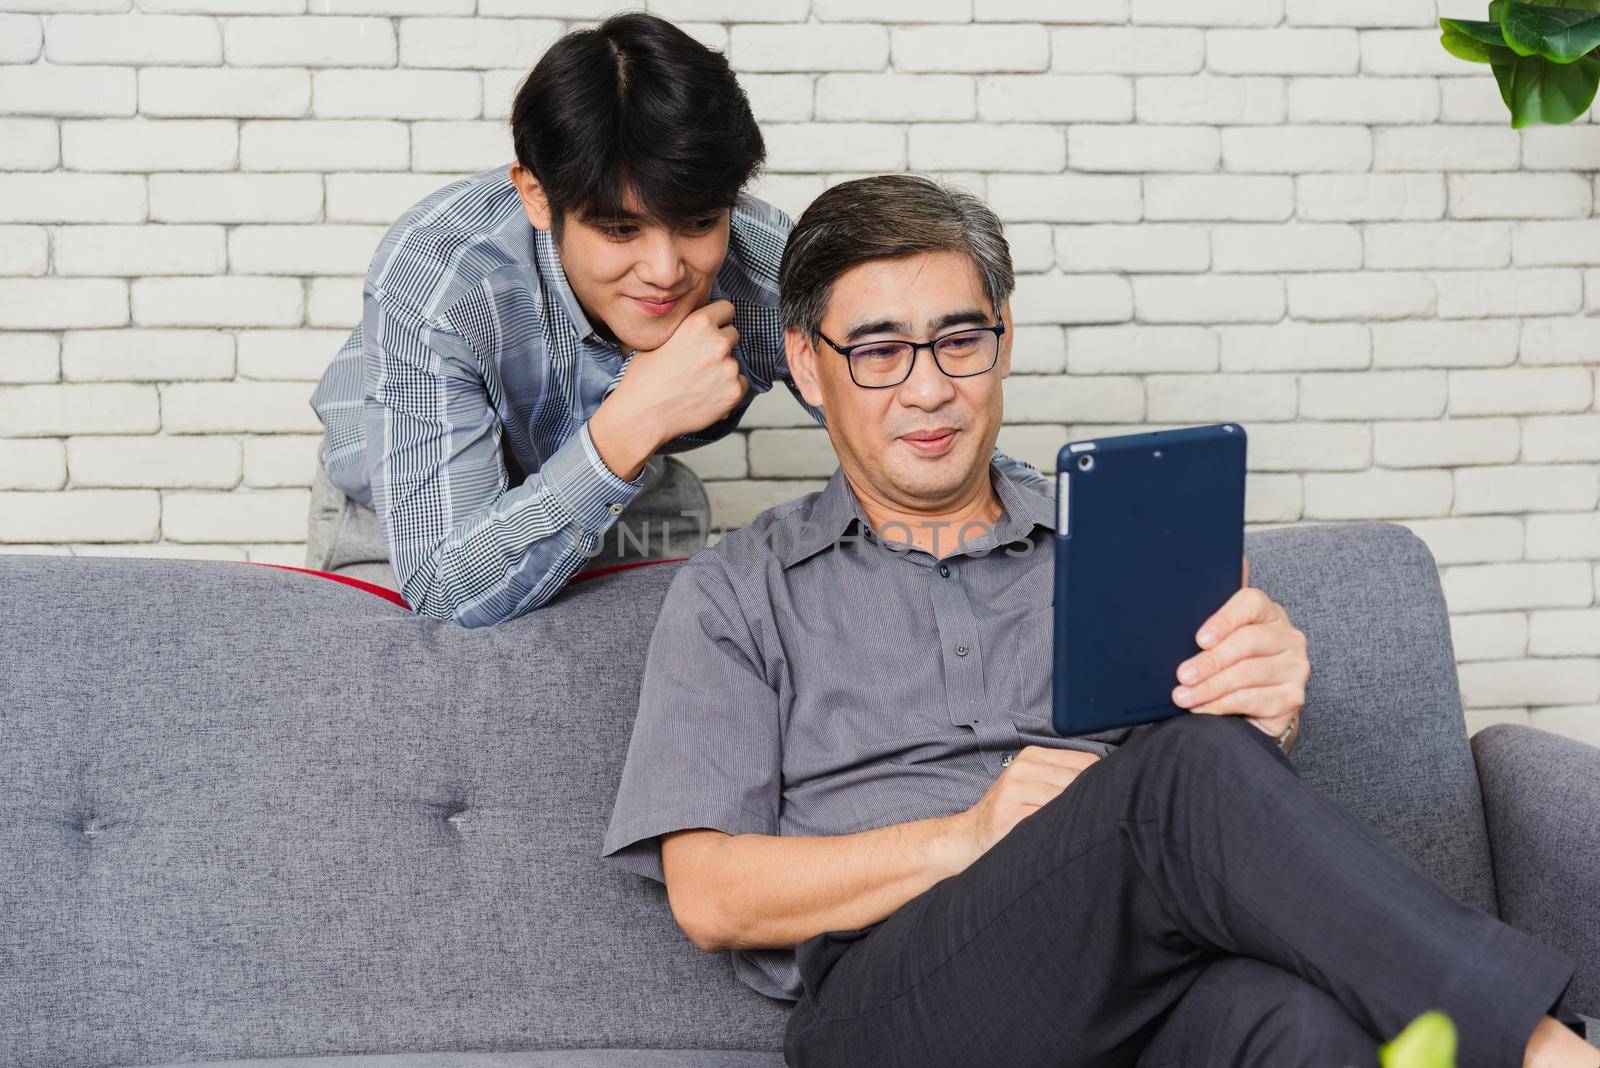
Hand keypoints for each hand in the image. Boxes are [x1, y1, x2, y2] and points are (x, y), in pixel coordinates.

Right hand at [617, 299, 748, 443]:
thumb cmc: (645, 377)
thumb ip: (687, 328)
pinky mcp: (734, 391)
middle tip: (700, 360)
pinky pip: (741, 383)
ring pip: (735, 361)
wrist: (644, 415)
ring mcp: (729, 368)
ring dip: (724, 368)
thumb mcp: (660, 339)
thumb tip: (703, 323)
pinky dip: (729, 388)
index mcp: (698, 323)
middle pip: (733, 334)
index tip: (711, 330)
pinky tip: (708, 394)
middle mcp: (718, 342)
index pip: (727, 309)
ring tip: (699, 381)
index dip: (717, 319)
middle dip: (721, 344)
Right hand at [952, 746, 1100, 868]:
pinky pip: (1049, 817)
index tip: (1111, 798)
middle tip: (1101, 818)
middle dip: (1094, 800)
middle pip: (1080, 780)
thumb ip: (1061, 779)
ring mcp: (1016, 787)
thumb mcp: (1031, 785)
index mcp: (1032, 755)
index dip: (1104, 782)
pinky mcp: (1011, 811)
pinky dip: (1061, 828)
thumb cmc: (1007, 813)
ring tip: (1079, 829)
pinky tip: (1060, 836)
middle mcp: (1024, 766)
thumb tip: (1110, 785)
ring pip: (1068, 799)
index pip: (1085, 761)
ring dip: (1079, 816)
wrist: (969, 836)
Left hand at [1172, 556, 1308, 746]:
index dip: (1224, 619)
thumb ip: (1211, 609)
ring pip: (1248, 674)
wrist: (1250, 707)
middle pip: (1247, 642)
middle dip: (1210, 661)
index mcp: (1268, 613)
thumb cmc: (1227, 663)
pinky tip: (1201, 708)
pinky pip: (1253, 699)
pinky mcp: (1293, 696)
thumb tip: (1223, 566)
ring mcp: (1295, 667)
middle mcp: (1288, 636)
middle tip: (1182, 675)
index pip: (1251, 603)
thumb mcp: (1217, 636)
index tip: (1199, 639)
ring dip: (1210, 687)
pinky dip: (1222, 705)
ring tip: (1183, 696)